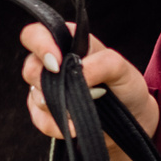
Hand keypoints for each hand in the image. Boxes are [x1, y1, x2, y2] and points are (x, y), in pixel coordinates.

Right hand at [18, 23, 157, 160]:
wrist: (130, 120)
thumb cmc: (125, 86)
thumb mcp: (122, 69)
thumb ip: (102, 63)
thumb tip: (79, 72)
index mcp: (67, 43)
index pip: (36, 34)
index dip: (39, 44)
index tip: (56, 63)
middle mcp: (53, 64)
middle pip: (30, 67)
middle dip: (49, 82)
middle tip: (72, 90)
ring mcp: (47, 90)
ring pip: (35, 95)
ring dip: (60, 105)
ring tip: (86, 108)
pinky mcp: (47, 115)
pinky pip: (40, 119)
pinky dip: (57, 125)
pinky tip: (75, 126)